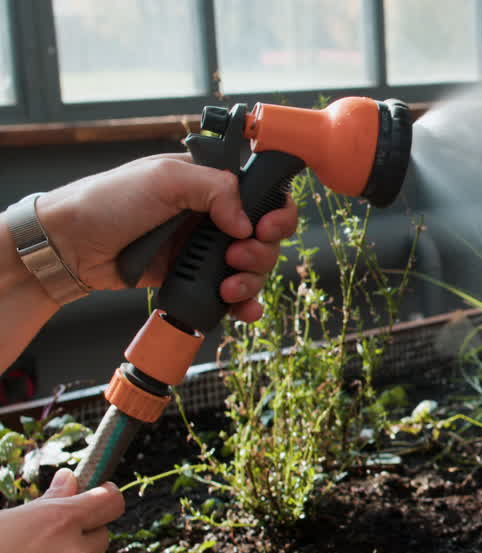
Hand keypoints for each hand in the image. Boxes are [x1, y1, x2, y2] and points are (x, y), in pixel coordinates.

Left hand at [34, 154, 298, 321]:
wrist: (69, 247)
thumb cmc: (106, 202)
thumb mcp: (163, 179)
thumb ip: (215, 189)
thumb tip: (247, 222)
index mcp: (210, 182)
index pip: (264, 192)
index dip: (277, 212)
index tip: (265, 228)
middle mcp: (213, 215)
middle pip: (266, 236)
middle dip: (261, 251)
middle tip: (235, 256)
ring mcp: (204, 248)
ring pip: (254, 267)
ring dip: (251, 280)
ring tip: (227, 287)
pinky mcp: (194, 278)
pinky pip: (233, 293)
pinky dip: (245, 303)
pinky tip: (243, 308)